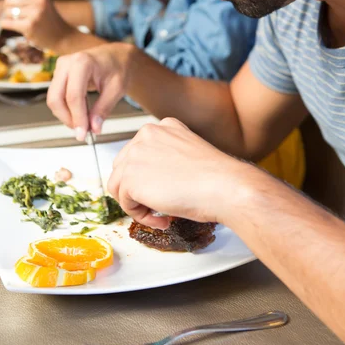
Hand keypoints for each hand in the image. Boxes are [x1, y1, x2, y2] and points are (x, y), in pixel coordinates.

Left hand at [1, 0, 73, 49]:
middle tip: (17, 12)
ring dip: (9, 17)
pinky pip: (6, 22)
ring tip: (21, 20)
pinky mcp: (29, 26)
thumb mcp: (42, 0)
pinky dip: (7, 25)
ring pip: (7, 11)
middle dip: (8, 6)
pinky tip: (16, 26)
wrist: (61, 36)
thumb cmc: (47, 17)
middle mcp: (39, 1)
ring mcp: (35, 14)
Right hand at [47, 43, 134, 139]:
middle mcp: (66, 63)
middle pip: (56, 98)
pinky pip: (56, 97)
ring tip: (84, 123)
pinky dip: (66, 110)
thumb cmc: (118, 67)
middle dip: (68, 119)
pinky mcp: (58, 75)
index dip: (77, 117)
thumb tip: (94, 128)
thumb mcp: (116, 89)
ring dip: (66, 116)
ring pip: (53, 99)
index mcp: (82, 62)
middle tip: (82, 131)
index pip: (73, 95)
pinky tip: (80, 114)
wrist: (115, 56)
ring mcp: (60, 68)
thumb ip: (104, 109)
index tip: (83, 133)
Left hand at [108, 117, 244, 228]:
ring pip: (119, 185)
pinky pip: (125, 203)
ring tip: (160, 214)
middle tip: (159, 205)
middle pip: (124, 167)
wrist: (224, 186)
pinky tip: (163, 218)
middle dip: (137, 190)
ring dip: (137, 204)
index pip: (139, 153)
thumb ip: (168, 158)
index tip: (164, 190)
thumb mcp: (189, 156)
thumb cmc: (216, 177)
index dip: (148, 177)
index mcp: (162, 127)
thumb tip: (152, 179)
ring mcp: (135, 155)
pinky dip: (141, 216)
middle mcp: (145, 135)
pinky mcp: (130, 178)